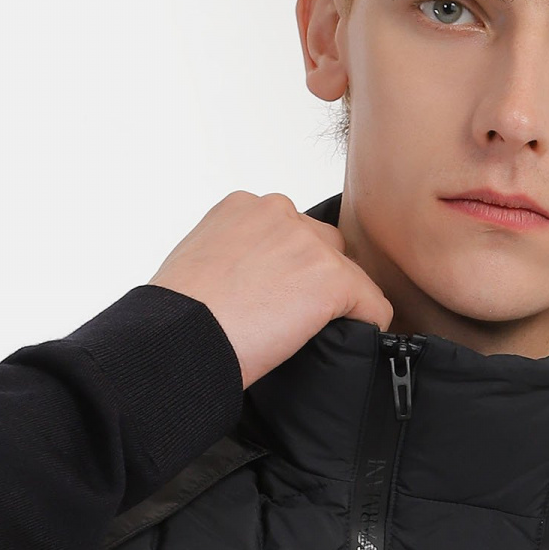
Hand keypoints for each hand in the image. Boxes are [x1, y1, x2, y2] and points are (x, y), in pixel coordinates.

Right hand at [151, 192, 393, 387]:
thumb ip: (234, 255)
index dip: (287, 270)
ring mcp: (307, 243)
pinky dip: (368, 325)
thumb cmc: (176, 317)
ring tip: (310, 335)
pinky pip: (373, 304)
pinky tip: (350, 342)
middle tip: (291, 320)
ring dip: (337, 302)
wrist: (179, 340)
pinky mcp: (332, 278)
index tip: (274, 299)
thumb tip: (255, 283)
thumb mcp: (199, 264)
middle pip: (323, 245)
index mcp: (242, 207)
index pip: (289, 231)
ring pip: (348, 274)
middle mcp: (278, 212)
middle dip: (314, 280)